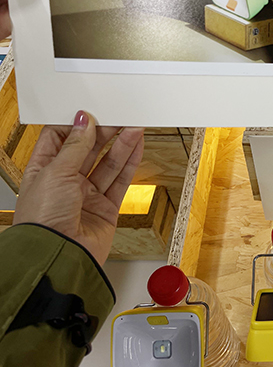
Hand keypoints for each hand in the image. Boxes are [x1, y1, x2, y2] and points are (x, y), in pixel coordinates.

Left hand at [13, 111, 144, 264]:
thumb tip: (83, 122)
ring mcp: (87, 196)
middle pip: (87, 150)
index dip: (75, 125)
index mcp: (43, 171)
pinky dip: (130, 163)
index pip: (60, 140)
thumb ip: (75, 146)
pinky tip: (136, 146)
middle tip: (119, 116)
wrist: (59, 254)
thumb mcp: (55, 172)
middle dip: (103, 132)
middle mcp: (65, 183)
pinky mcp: (106, 208)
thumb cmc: (43, 219)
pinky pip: (120, 180)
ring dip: (121, 145)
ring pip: (107, 164)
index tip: (90, 112)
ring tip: (133, 127)